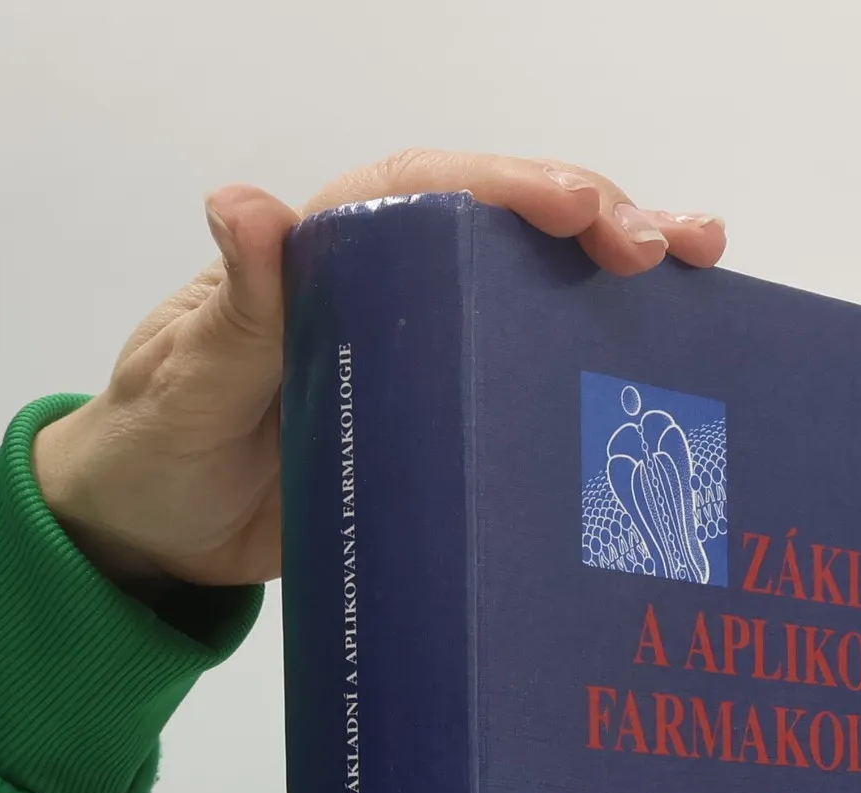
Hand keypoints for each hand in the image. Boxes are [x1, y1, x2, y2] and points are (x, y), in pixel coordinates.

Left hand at [32, 151, 724, 590]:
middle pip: (505, 225)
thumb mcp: (188, 382)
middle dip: (593, 218)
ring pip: (533, 284)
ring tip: (702, 265)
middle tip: (664, 249)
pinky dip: (595, 354)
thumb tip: (246, 205)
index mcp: (327, 255)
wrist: (158, 537)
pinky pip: (528, 369)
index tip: (577, 206)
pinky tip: (665, 353)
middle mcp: (389, 286)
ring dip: (620, 270)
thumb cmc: (158, 447)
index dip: (509, 187)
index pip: (430, 193)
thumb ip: (235, 309)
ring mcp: (426, 349)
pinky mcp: (447, 414)